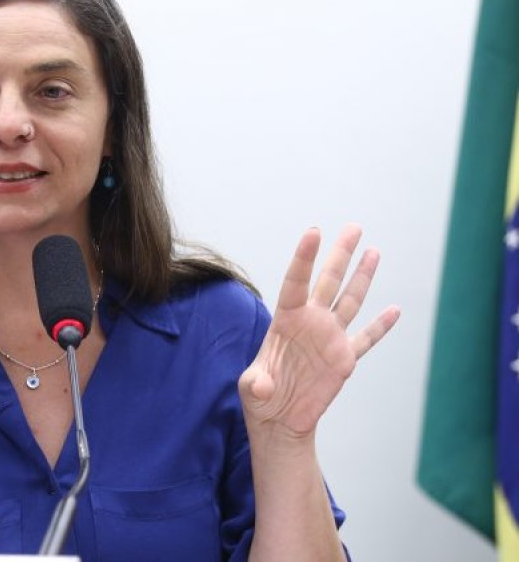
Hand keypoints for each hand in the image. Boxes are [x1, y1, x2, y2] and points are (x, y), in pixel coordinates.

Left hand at [238, 225, 399, 438]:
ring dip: (362, 277)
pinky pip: (366, 339)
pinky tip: (394, 310)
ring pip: (350, 301)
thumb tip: (262, 386)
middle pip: (329, 282)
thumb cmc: (260, 400)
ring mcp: (329, 339)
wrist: (280, 421)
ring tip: (373, 250)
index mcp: (285, 322)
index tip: (314, 231)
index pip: (296, 282)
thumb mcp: (252, 390)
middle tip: (353, 227)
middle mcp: (310, 323)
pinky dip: (381, 326)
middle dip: (341, 254)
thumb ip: (257, 383)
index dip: (305, 258)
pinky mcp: (344, 359)